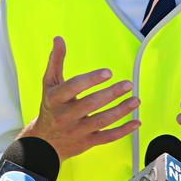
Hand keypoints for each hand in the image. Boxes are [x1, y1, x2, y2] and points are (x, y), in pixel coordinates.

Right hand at [19, 36, 139, 161]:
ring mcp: (77, 130)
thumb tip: (58, 39)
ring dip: (121, 111)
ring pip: (101, 121)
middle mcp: (65, 116)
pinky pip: (107, 137)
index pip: (73, 87)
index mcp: (55, 99)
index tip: (108, 72)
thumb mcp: (49, 83)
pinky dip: (123, 131)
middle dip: (111, 94)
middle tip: (128, 84)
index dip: (91, 79)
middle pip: (90, 104)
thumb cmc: (50, 106)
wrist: (45, 141)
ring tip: (136, 100)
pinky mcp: (87, 142)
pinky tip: (136, 122)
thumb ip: (55, 61)